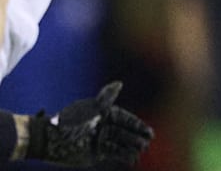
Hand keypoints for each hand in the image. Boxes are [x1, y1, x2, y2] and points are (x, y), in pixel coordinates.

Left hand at [27, 81, 152, 166]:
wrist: (50, 141)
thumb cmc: (69, 122)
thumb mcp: (90, 110)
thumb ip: (106, 98)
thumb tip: (119, 83)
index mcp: (104, 114)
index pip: (126, 119)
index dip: (138, 125)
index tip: (149, 132)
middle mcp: (104, 126)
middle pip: (125, 132)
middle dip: (137, 138)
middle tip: (146, 144)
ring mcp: (101, 140)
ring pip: (121, 144)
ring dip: (132, 148)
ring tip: (141, 152)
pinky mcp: (96, 153)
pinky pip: (114, 154)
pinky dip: (124, 156)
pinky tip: (132, 159)